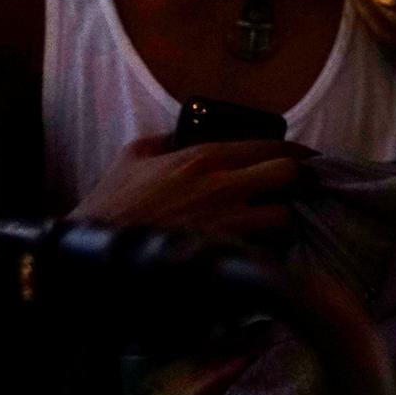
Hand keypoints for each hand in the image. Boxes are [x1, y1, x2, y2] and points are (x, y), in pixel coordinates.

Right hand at [71, 131, 309, 237]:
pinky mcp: (224, 259)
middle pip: (290, 175)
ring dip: (283, 221)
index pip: (271, 145)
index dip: (294, 152)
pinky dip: (268, 250)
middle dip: (298, 183)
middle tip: (296, 191)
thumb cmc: (110, 208)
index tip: (304, 159)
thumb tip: (180, 135)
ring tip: (274, 226)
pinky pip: (266, 251)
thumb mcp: (131, 159)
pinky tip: (259, 252)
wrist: (91, 259)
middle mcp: (223, 187)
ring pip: (284, 218)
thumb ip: (161, 141)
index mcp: (204, 157)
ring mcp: (227, 226)